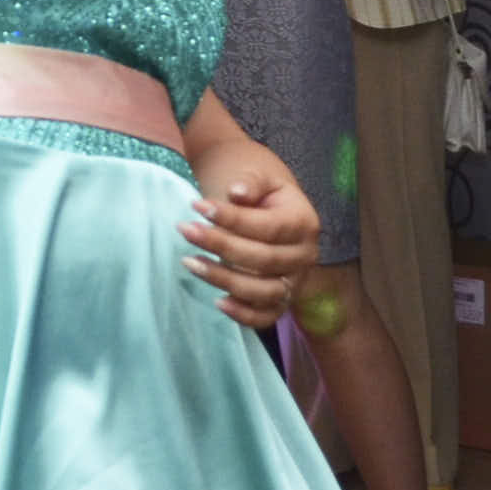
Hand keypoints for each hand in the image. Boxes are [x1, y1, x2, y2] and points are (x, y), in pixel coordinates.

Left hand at [180, 167, 320, 331]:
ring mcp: (295, 280)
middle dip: (221, 245)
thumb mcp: (257, 173)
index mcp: (304, 222)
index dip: (233, 219)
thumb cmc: (259, 186)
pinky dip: (244, 315)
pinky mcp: (282, 299)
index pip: (268, 227)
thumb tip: (237, 192)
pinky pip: (266, 316)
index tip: (197, 206)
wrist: (267, 200)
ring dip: (224, 279)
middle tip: (185, 230)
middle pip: (263, 259)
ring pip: (262, 291)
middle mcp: (306, 255)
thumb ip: (249, 182)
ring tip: (189, 261)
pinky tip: (217, 302)